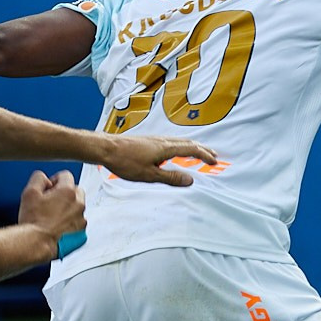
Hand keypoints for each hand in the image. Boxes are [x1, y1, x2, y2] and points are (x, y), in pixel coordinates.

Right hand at [18, 168, 84, 239]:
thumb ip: (38, 178)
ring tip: (52, 215)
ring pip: (77, 207)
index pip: (65, 176)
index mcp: (68, 192)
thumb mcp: (29, 192)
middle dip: (64, 193)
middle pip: (75, 190)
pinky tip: (57, 226)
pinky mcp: (80, 233)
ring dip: (68, 207)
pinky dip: (70, 222)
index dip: (54, 180)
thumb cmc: (33, 221)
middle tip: (50, 201)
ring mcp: (81, 219)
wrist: (36, 243)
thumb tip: (44, 178)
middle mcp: (78, 204)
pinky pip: (77, 222)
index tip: (48, 188)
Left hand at [93, 135, 219, 185]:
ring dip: (192, 146)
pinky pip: (171, 141)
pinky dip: (181, 145)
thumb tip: (190, 180)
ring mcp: (155, 139)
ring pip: (180, 141)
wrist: (106, 148)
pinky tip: (176, 151)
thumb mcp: (149, 175)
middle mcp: (163, 141)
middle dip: (202, 149)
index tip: (214, 162)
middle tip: (214, 155)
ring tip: (199, 152)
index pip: (191, 150)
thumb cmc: (125, 162)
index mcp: (166, 148)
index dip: (204, 155)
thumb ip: (170, 178)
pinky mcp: (148, 141)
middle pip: (188, 143)